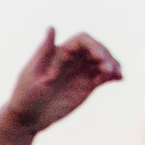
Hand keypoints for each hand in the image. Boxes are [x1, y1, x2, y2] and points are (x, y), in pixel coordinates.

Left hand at [1, 30, 122, 134]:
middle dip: (106, 56)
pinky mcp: (87, 85)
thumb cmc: (25, 94)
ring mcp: (81, 72)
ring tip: (116, 74)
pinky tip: (119, 79)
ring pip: (103, 62)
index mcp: (60, 51)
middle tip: (109, 69)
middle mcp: (73, 59)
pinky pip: (104, 77)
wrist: (27, 118)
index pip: (83, 40)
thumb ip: (44, 50)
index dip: (94, 45)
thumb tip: (51, 27)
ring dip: (112, 65)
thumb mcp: (32, 73)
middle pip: (97, 49)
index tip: (100, 58)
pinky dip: (113, 76)